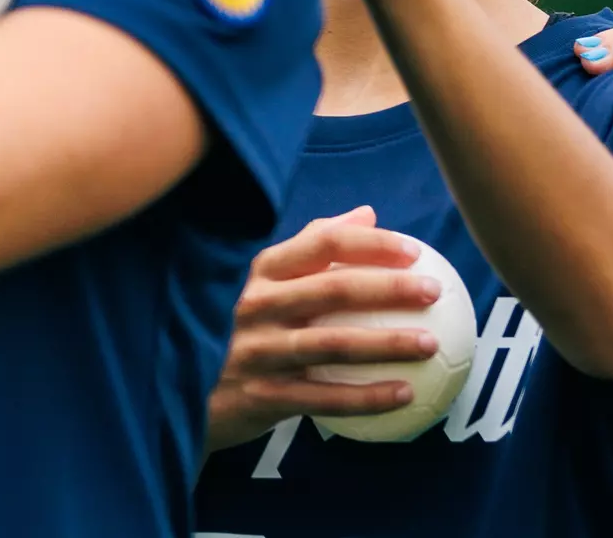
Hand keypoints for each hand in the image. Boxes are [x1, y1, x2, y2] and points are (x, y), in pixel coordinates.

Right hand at [206, 206, 441, 452]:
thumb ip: (311, 245)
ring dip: (387, 344)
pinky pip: (323, 399)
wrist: (177, 392)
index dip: (371, 244)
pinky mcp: (259, 396)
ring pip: (334, 344)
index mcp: (261, 269)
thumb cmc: (236, 326)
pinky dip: (367, 398)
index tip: (414, 252)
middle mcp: (257, 304)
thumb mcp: (262, 281)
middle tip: (434, 291)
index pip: (322, 243)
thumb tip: (368, 213)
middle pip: (334, 289)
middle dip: (390, 288)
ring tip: (430, 344)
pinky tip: (405, 395)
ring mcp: (257, 351)